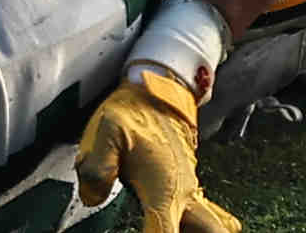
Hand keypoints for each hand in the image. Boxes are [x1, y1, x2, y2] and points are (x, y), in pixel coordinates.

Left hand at [76, 72, 240, 232]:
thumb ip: (97, 167)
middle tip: (166, 228)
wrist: (160, 87)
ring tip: (170, 224)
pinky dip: (193, 227)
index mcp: (164, 190)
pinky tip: (170, 224)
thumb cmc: (135, 110)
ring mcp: (188, 192)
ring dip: (199, 229)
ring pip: (211, 226)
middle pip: (211, 232)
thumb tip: (94, 196)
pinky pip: (203, 217)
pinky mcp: (186, 188)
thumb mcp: (108, 130)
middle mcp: (182, 196)